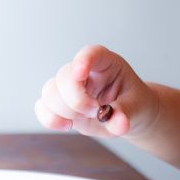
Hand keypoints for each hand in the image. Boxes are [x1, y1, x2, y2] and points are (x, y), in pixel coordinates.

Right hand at [34, 45, 148, 137]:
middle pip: (65, 76)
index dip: (83, 60)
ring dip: (64, 111)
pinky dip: (50, 118)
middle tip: (96, 111)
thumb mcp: (137, 108)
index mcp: (106, 63)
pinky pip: (42, 107)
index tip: (80, 73)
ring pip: (50, 92)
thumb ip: (126, 114)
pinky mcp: (60, 104)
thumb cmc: (134, 104)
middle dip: (76, 99)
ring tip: (86, 118)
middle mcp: (83, 71)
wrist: (128, 116)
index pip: (92, 54)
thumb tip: (119, 124)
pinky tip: (67, 126)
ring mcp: (69, 87)